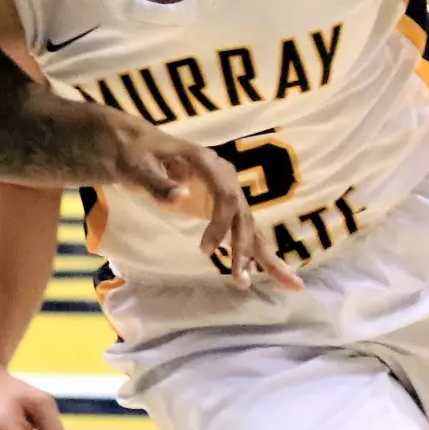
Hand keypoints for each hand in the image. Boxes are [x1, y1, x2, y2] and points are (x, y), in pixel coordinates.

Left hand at [108, 122, 301, 290]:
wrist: (138, 145)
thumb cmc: (136, 154)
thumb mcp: (138, 165)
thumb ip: (158, 183)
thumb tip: (183, 197)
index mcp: (206, 163)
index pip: (225, 196)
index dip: (219, 225)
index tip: (205, 251)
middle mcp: (224, 177)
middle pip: (242, 215)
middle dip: (245, 248)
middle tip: (241, 280)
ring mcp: (226, 192)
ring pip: (250, 226)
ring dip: (265, 256)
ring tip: (292, 284)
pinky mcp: (223, 208)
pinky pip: (243, 231)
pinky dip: (259, 253)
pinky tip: (279, 273)